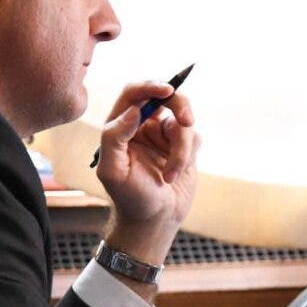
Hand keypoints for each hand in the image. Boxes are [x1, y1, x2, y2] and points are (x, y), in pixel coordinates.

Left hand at [94, 81, 200, 264]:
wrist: (155, 220)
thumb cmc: (129, 198)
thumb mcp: (112, 171)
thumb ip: (114, 137)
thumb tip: (134, 111)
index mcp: (121, 126)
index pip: (133, 93)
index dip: (149, 86)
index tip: (167, 90)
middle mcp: (142, 125)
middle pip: (165, 96)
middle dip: (179, 105)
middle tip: (187, 121)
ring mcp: (164, 134)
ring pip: (182, 122)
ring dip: (181, 149)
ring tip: (172, 173)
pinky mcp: (184, 145)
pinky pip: (194, 136)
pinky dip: (187, 156)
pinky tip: (176, 175)